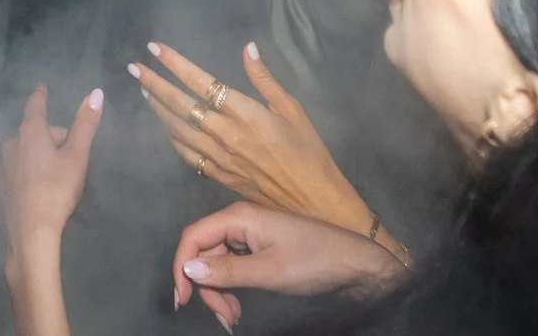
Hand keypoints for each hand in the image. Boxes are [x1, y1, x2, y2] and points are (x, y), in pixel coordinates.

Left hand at [0, 83, 105, 255]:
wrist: (30, 235)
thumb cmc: (57, 192)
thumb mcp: (77, 157)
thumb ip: (85, 124)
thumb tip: (95, 92)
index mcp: (29, 133)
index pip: (35, 105)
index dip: (41, 95)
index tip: (41, 87)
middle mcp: (9, 144)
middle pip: (33, 133)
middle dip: (50, 140)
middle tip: (68, 160)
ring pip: (22, 154)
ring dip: (36, 158)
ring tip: (53, 179)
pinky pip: (13, 173)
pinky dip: (24, 176)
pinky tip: (36, 193)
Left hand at [131, 41, 370, 227]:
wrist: (312, 202)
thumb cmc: (308, 152)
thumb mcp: (293, 109)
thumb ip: (265, 79)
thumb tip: (248, 47)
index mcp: (246, 113)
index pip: (202, 83)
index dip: (175, 64)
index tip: (155, 48)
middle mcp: (227, 135)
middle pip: (181, 106)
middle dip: (155, 84)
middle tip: (134, 67)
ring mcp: (219, 158)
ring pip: (178, 130)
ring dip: (158, 109)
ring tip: (144, 90)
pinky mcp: (218, 176)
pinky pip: (187, 155)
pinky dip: (172, 138)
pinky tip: (165, 126)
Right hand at [172, 201, 405, 329]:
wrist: (355, 264)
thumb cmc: (314, 261)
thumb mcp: (269, 271)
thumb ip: (227, 272)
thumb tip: (188, 270)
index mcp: (238, 217)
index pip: (193, 237)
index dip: (182, 267)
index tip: (183, 300)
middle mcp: (239, 222)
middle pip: (204, 254)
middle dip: (207, 288)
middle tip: (225, 319)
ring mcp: (249, 235)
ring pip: (217, 265)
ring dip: (220, 293)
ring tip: (234, 318)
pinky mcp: (259, 248)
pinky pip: (233, 268)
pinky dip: (232, 290)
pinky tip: (239, 308)